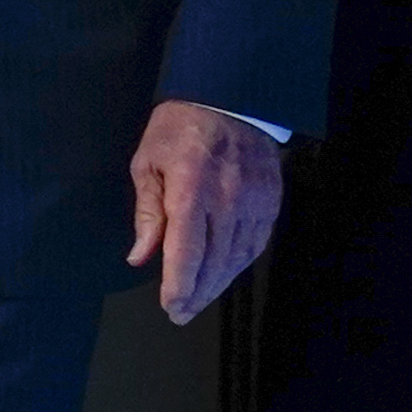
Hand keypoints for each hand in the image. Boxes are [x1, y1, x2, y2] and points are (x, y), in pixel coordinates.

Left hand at [127, 101, 282, 323]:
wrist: (230, 97)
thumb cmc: (179, 129)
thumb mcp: (149, 163)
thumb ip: (147, 212)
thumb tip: (140, 256)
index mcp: (191, 188)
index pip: (186, 251)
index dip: (179, 285)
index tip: (171, 306)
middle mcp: (227, 199)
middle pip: (213, 262)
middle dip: (196, 293)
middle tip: (180, 313)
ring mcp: (254, 201)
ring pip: (237, 258)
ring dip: (217, 285)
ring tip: (198, 301)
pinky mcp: (271, 201)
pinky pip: (256, 243)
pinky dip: (239, 264)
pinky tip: (224, 275)